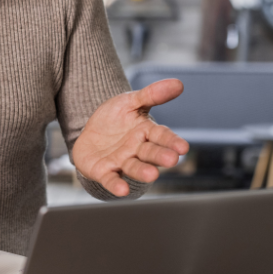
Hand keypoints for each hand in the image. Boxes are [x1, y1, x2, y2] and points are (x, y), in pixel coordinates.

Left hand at [72, 79, 188, 196]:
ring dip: (143, 172)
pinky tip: (122, 190)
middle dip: (161, 156)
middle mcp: (137, 149)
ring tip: (152, 175)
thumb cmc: (115, 118)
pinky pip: (111, 179)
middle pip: (150, 153)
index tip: (183, 147)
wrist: (89, 131)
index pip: (162, 136)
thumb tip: (178, 83)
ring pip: (134, 167)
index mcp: (146, 132)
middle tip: (172, 159)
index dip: (172, 141)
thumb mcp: (130, 101)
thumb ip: (152, 94)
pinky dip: (116, 185)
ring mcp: (121, 161)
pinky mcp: (104, 171)